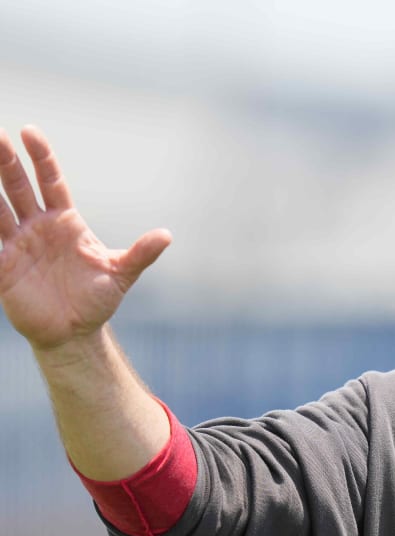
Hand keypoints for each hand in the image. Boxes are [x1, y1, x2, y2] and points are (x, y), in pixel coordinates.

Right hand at [0, 126, 169, 350]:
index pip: (51, 181)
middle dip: (5, 161)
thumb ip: (141, 253)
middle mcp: (37, 226)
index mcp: (65, 221)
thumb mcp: (121, 273)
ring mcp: (17, 244)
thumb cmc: (97, 299)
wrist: (75, 332)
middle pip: (18, 186)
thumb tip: (167, 235)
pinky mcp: (2, 266)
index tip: (30, 132)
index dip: (41, 158)